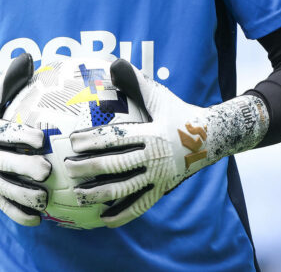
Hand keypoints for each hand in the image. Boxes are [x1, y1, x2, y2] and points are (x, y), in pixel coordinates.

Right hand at [0, 54, 50, 225]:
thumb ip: (8, 79)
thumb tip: (27, 57)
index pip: (3, 132)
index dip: (21, 135)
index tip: (42, 138)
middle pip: (2, 162)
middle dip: (24, 168)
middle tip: (47, 171)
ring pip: (1, 187)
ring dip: (22, 195)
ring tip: (45, 199)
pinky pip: (0, 203)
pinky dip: (16, 213)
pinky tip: (37, 219)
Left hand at [64, 59, 268, 227]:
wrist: (212, 138)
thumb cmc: (178, 112)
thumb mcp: (159, 95)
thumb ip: (135, 81)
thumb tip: (114, 62)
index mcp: (152, 133)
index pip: (117, 138)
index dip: (94, 140)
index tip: (72, 142)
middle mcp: (155, 158)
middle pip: (117, 165)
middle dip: (89, 168)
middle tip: (68, 168)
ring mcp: (159, 177)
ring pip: (125, 190)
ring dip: (100, 194)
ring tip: (78, 195)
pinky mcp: (163, 190)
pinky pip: (140, 206)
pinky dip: (121, 214)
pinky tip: (103, 218)